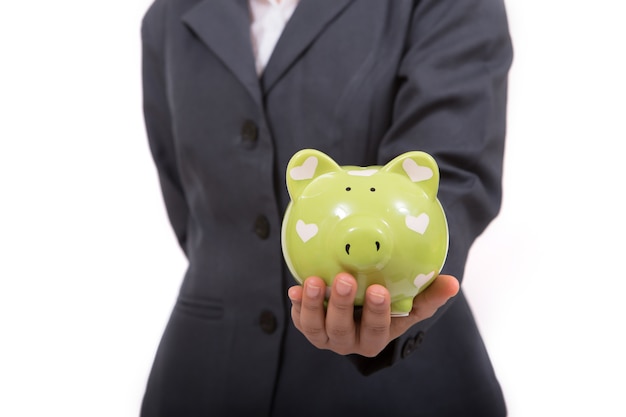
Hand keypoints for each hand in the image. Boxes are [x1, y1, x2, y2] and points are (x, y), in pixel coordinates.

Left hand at [288, 272, 458, 356]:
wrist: (361, 306)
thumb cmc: (391, 305)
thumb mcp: (411, 303)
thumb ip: (430, 295)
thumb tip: (452, 283)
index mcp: (375, 338)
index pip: (377, 329)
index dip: (376, 313)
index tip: (379, 290)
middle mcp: (348, 341)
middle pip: (342, 329)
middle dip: (341, 305)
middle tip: (344, 279)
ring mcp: (325, 335)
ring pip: (315, 327)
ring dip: (313, 305)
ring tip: (313, 281)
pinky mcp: (308, 325)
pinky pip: (299, 319)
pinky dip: (296, 305)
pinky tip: (295, 288)